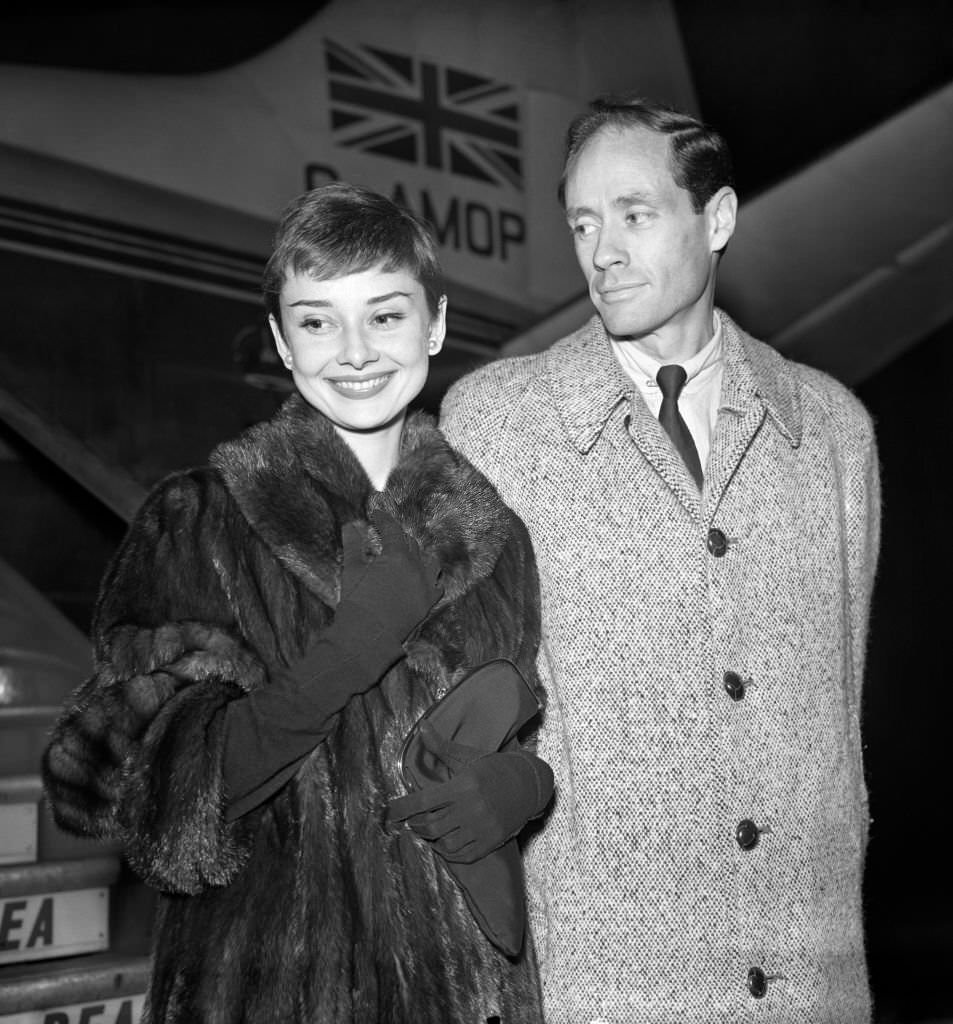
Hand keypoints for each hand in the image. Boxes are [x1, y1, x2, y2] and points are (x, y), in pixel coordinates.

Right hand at [336, 512, 443, 644]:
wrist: (367, 636)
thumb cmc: (357, 602)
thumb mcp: (351, 570)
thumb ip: (353, 545)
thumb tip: (350, 526)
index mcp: (397, 556)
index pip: (392, 530)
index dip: (384, 520)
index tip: (376, 514)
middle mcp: (416, 568)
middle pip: (411, 544)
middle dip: (398, 537)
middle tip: (387, 536)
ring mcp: (426, 586)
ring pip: (430, 561)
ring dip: (419, 555)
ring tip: (409, 556)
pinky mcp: (428, 603)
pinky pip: (437, 585)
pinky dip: (431, 578)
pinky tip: (424, 578)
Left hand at [389, 720, 553, 862]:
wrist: (529, 785)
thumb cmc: (494, 768)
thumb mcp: (468, 756)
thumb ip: (441, 746)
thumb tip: (422, 726)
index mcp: (464, 785)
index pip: (424, 801)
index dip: (403, 808)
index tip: (390, 812)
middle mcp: (472, 808)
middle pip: (431, 825)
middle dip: (415, 824)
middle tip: (410, 820)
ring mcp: (482, 828)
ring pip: (444, 843)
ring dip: (430, 839)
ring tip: (426, 830)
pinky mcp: (490, 841)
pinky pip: (461, 855)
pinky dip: (447, 852)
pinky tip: (443, 842)